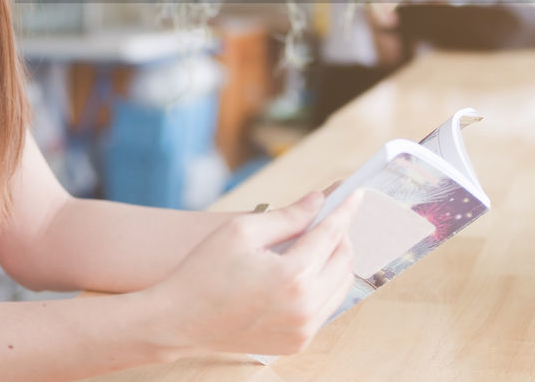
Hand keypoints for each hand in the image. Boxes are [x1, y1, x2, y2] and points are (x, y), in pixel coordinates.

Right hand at [143, 189, 362, 357]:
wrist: (180, 321)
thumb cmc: (205, 272)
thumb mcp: (242, 231)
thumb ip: (287, 216)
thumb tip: (318, 201)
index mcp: (293, 277)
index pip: (332, 234)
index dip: (344, 208)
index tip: (354, 192)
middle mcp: (305, 308)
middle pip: (343, 260)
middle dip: (339, 234)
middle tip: (324, 216)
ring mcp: (303, 330)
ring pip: (340, 286)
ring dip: (333, 260)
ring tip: (310, 243)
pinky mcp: (297, 343)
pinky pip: (325, 308)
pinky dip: (322, 285)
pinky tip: (301, 272)